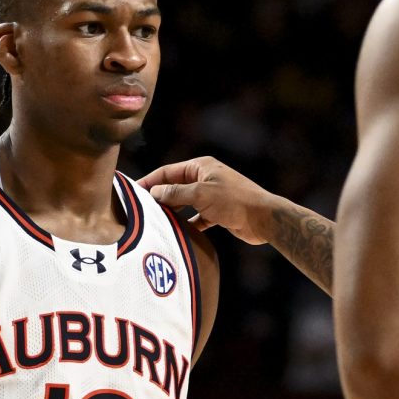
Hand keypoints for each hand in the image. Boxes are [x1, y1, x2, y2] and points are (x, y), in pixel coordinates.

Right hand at [140, 157, 278, 245]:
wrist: (263, 219)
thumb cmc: (235, 201)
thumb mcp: (201, 194)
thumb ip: (175, 193)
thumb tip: (155, 192)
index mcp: (202, 167)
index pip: (169, 171)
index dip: (151, 181)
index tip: (134, 192)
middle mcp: (206, 179)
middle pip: (175, 187)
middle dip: (160, 197)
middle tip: (141, 210)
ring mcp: (212, 196)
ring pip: (185, 203)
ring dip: (173, 211)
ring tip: (155, 221)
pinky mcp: (218, 212)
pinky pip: (196, 217)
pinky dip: (187, 224)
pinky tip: (177, 232)